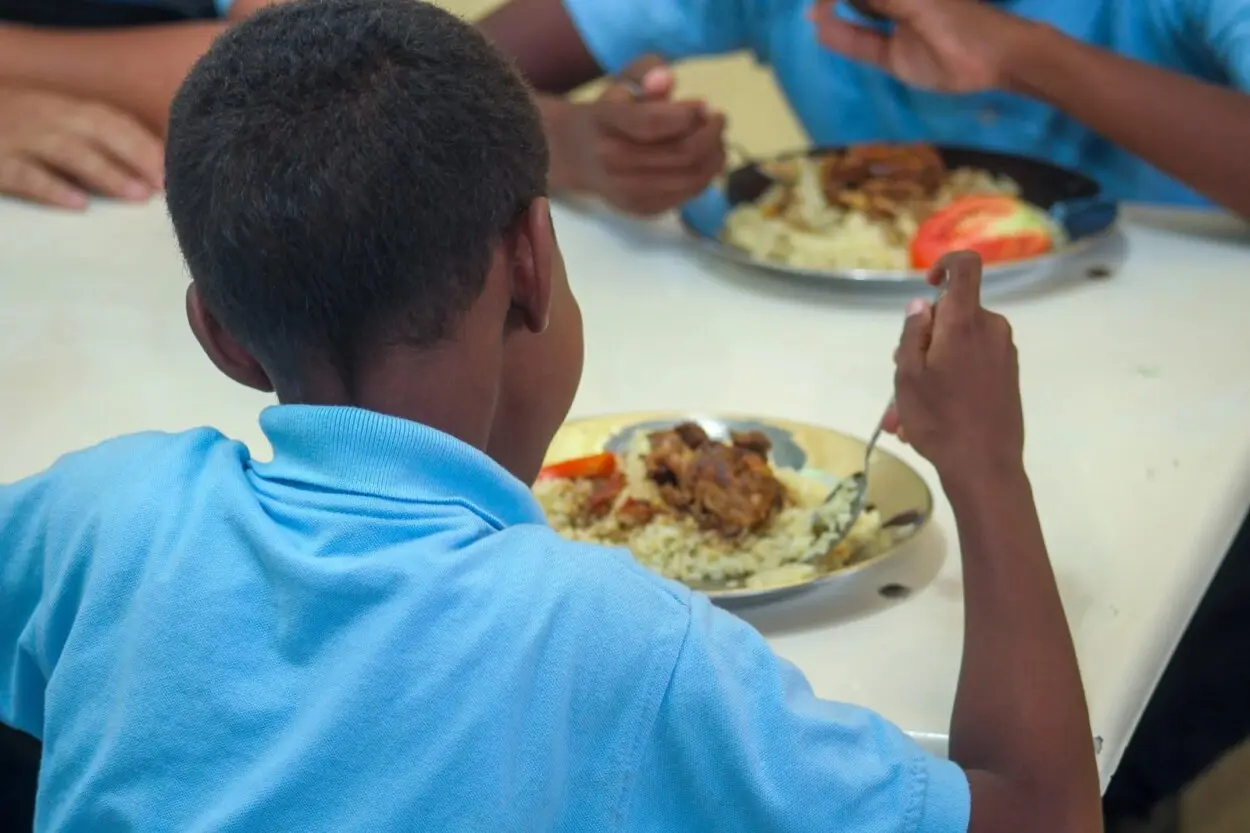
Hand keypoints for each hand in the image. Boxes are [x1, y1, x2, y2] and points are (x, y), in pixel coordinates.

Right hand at [0, 87, 162, 209]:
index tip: (174, 165)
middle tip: (165, 184)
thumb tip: (145, 166)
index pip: (109, 119)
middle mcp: (42, 116)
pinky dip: (51, 188)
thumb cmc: (14, 126)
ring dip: (105, 172)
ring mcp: (17, 137)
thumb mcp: (51, 121)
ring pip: (67, 152)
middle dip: (135, 155)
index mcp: (60, 107)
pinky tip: (77, 205)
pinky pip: (24, 174)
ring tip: (136, 195)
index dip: (142, 140)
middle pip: (96, 131)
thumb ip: (89, 137)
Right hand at [553, 55, 725, 215]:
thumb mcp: (623, 81)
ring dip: (714, 157)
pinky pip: (687, 194)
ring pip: (690, 178)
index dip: (689, 114)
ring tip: (717, 139)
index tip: (705, 104)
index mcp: (604, 122)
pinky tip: (705, 160)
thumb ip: (646, 71)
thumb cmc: (610, 112)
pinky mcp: (641, 208)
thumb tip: (668, 80)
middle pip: (681, 153)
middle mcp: (612, 161)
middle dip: (712, 135)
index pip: (652, 122)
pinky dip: (705, 176)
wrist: (578, 156)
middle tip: (718, 120)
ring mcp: (626, 190)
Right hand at [809, 0, 1033, 92]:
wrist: (994, 59)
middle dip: (836, 1)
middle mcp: (899, 5)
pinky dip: (842, 38)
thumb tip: (840, 0)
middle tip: (816, 6)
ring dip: (834, 13)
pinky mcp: (895, 57)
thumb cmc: (960, 23)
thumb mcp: (915, 3)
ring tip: (813, 12)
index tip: (823, 1)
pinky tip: (822, 30)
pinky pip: (862, 45)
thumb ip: (882, 0)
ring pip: (859, 16)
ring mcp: (896, 30)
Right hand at [886, 251, 1023, 481]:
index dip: (944, 265)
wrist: (985, 466)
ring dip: (930, 369)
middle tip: (898, 378)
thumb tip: (920, 306)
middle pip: (952, 315)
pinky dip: (948, 381)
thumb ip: (912, 334)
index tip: (926, 287)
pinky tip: (927, 418)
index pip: (966, 267)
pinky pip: (971, 365)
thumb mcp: (908, 376)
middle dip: (921, 341)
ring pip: (957, 346)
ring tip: (903, 413)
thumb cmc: (939, 419)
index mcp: (966, 321)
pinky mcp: (1008, 375)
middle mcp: (992, 329)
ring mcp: (1004, 353)